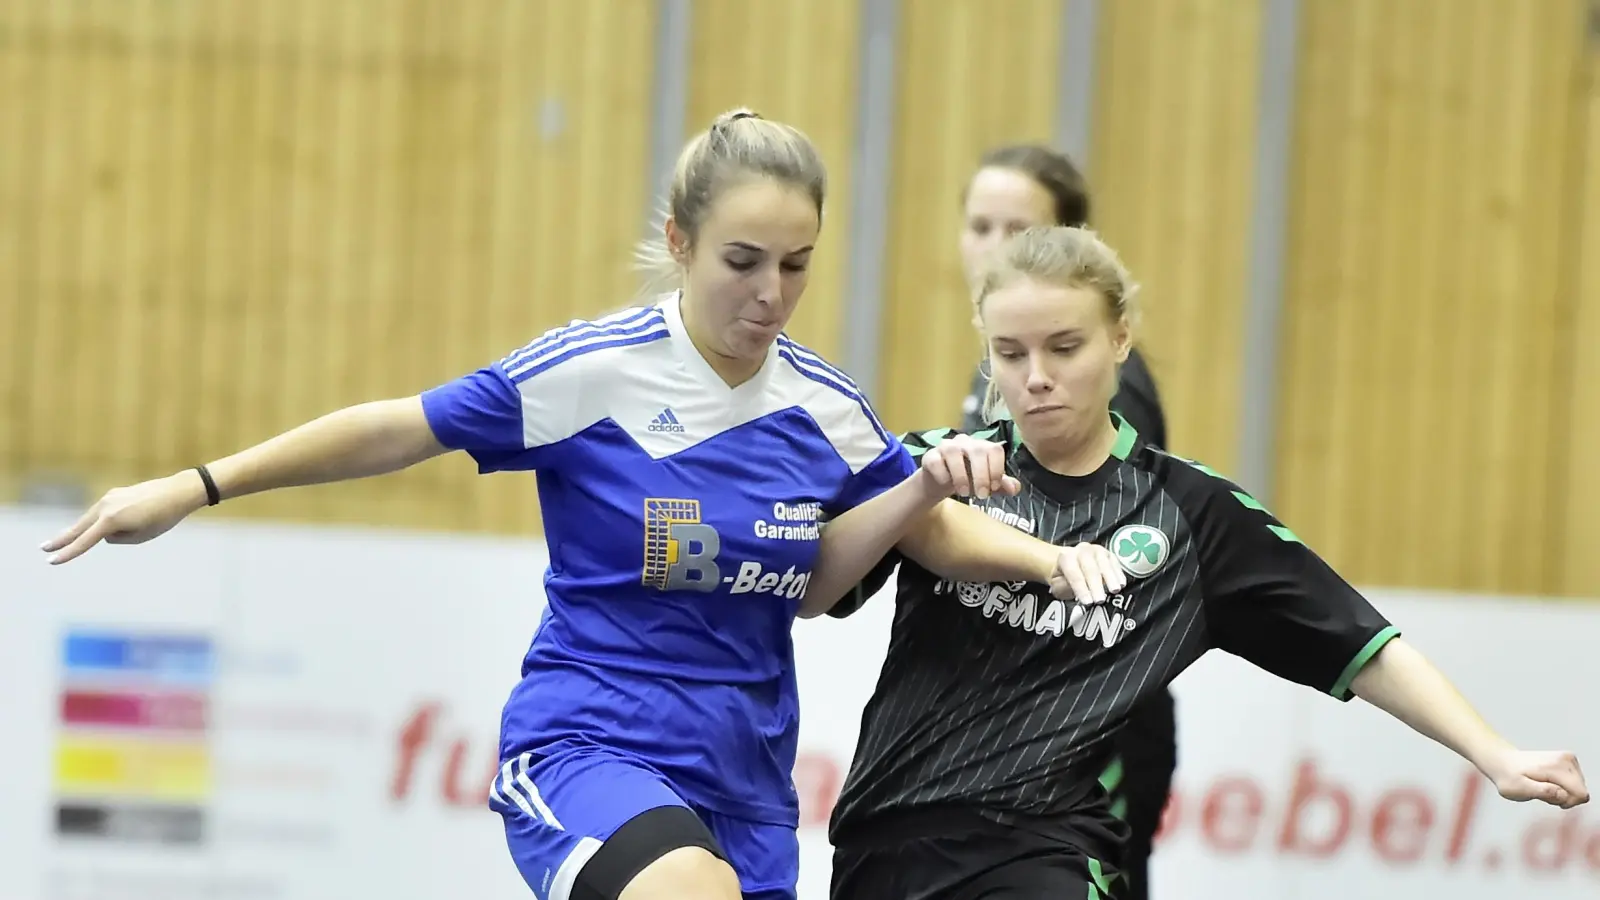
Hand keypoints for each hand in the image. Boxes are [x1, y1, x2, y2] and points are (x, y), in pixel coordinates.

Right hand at [39, 471, 209, 564]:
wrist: (177, 491)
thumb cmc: (162, 518)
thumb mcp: (140, 536)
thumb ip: (117, 538)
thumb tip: (104, 534)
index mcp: (112, 520)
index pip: (85, 541)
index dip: (68, 553)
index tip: (51, 561)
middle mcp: (105, 506)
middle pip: (78, 528)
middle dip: (62, 540)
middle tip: (43, 549)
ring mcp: (109, 497)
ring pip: (90, 519)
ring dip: (81, 531)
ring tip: (63, 542)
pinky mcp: (114, 493)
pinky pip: (103, 512)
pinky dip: (101, 521)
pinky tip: (110, 524)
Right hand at [918, 434, 1020, 499]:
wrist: (940, 481)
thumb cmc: (968, 479)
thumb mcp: (986, 484)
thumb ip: (1001, 485)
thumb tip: (1014, 488)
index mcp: (982, 446)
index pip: (995, 449)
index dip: (997, 469)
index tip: (995, 488)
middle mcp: (965, 442)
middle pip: (977, 450)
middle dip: (982, 475)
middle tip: (982, 496)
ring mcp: (946, 447)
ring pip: (954, 453)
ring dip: (961, 476)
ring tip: (964, 493)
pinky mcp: (930, 456)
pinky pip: (935, 462)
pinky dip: (942, 475)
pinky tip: (945, 484)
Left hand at [1048, 542, 1124, 605]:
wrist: (1070, 562)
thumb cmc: (1063, 576)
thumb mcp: (1056, 585)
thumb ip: (1064, 587)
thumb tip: (1075, 592)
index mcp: (1066, 557)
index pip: (1073, 573)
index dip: (1081, 588)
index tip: (1087, 601)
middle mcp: (1081, 551)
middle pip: (1090, 568)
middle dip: (1096, 585)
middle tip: (1100, 599)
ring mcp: (1096, 551)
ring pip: (1105, 563)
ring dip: (1110, 578)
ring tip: (1114, 590)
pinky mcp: (1108, 554)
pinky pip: (1115, 562)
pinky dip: (1118, 573)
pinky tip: (1121, 583)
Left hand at [1483, 749, 1588, 808]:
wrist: (1503, 763)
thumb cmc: (1509, 778)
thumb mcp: (1519, 788)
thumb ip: (1543, 791)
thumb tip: (1563, 794)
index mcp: (1557, 766)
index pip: (1581, 794)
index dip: (1567, 802)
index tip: (1547, 798)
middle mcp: (1567, 759)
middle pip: (1580, 793)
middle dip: (1563, 798)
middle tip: (1540, 791)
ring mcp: (1569, 759)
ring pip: (1578, 790)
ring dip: (1560, 793)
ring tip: (1541, 786)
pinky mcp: (1569, 762)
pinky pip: (1574, 785)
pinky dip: (1560, 788)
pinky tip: (1545, 783)